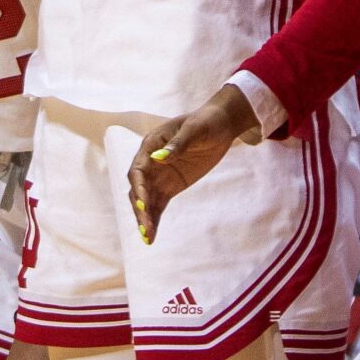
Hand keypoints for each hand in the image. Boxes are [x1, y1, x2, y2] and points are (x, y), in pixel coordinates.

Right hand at [127, 84, 257, 240]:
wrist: (220, 125)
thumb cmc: (206, 122)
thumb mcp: (194, 130)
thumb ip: (177, 145)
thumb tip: (158, 157)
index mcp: (151, 145)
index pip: (138, 169)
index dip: (138, 187)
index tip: (143, 203)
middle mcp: (150, 162)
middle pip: (138, 188)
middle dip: (140, 208)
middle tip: (145, 227)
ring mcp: (159, 176)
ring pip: (146, 201)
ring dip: (144, 218)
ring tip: (147, 237)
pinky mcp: (170, 187)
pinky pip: (158, 205)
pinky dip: (154, 219)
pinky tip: (151, 237)